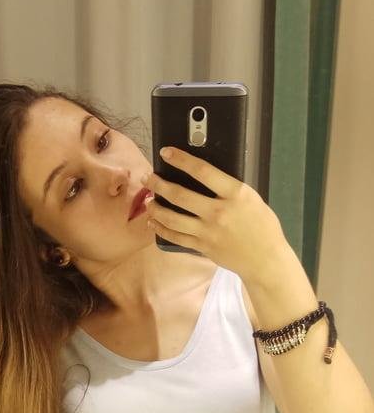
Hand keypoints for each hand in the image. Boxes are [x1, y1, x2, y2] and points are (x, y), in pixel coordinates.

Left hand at [142, 147, 290, 284]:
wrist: (266, 259)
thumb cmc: (262, 226)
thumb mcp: (251, 199)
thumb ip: (230, 189)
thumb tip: (204, 177)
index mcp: (235, 194)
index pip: (202, 171)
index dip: (181, 159)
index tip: (166, 152)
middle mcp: (219, 212)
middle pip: (180, 195)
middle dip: (158, 184)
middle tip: (148, 178)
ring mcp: (208, 231)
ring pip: (172, 218)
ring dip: (155, 207)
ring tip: (147, 200)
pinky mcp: (202, 247)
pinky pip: (176, 237)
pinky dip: (161, 228)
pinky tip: (153, 222)